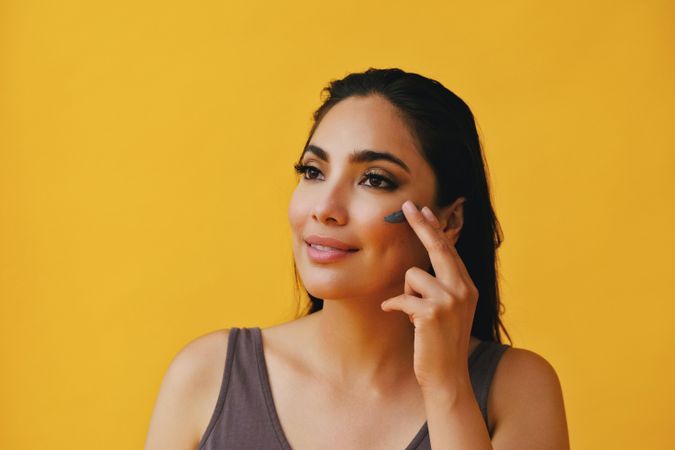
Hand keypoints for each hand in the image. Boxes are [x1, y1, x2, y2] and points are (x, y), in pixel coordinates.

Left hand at [380, 199, 478, 395]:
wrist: (447, 376)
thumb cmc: (440, 343)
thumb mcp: (446, 310)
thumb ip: (439, 287)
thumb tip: (417, 267)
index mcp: (467, 286)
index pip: (448, 250)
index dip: (434, 229)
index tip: (423, 210)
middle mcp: (463, 289)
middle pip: (438, 247)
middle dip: (421, 225)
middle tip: (408, 207)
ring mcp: (450, 299)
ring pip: (412, 275)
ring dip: (407, 294)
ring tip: (415, 315)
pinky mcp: (432, 312)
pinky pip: (401, 297)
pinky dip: (395, 307)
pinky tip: (403, 321)